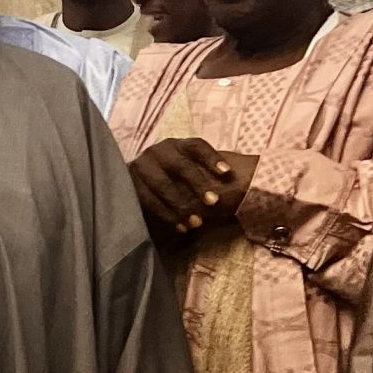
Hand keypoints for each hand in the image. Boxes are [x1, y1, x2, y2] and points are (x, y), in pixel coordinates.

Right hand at [130, 138, 244, 235]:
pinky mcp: (130, 184)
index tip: (228, 173)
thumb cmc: (173, 177)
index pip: (196, 146)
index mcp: (177, 144)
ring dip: (181, 205)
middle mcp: (158, 151)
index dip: (211, 158)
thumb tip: (242, 179)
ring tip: (198, 222)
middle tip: (214, 202)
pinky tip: (181, 227)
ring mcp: (142, 167)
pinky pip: (148, 201)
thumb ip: (206, 172)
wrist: (136, 178)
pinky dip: (166, 215)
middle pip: (180, 165)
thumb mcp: (188, 167)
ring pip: (162, 185)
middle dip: (197, 184)